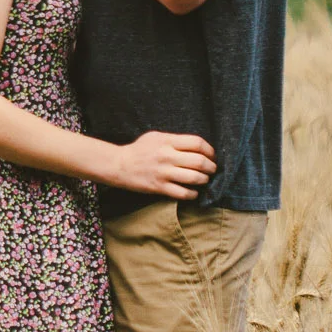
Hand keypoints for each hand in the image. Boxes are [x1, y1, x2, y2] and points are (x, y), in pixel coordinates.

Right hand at [99, 131, 214, 198]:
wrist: (119, 165)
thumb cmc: (139, 150)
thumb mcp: (155, 137)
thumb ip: (175, 140)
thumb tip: (197, 147)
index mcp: (167, 141)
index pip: (197, 143)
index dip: (210, 150)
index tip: (212, 155)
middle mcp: (166, 156)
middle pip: (199, 161)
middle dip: (211, 167)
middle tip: (212, 169)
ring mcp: (163, 173)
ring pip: (194, 178)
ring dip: (204, 180)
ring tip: (204, 179)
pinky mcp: (159, 187)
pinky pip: (183, 193)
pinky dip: (193, 194)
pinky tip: (193, 192)